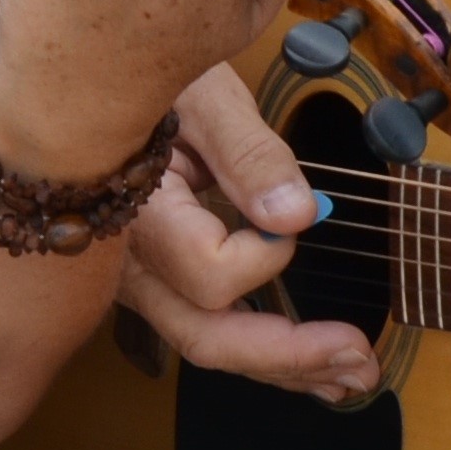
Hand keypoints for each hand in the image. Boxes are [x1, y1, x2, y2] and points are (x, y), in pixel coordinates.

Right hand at [119, 61, 383, 399]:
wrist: (88, 81)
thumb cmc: (144, 75)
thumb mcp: (203, 93)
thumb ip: (250, 154)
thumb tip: (299, 217)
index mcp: (134, 214)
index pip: (210, 272)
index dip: (267, 254)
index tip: (293, 208)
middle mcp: (125, 263)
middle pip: (204, 336)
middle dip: (287, 355)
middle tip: (362, 358)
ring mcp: (134, 280)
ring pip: (206, 343)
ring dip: (284, 367)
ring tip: (354, 375)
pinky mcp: (155, 280)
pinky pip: (205, 327)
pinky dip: (263, 349)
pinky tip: (311, 365)